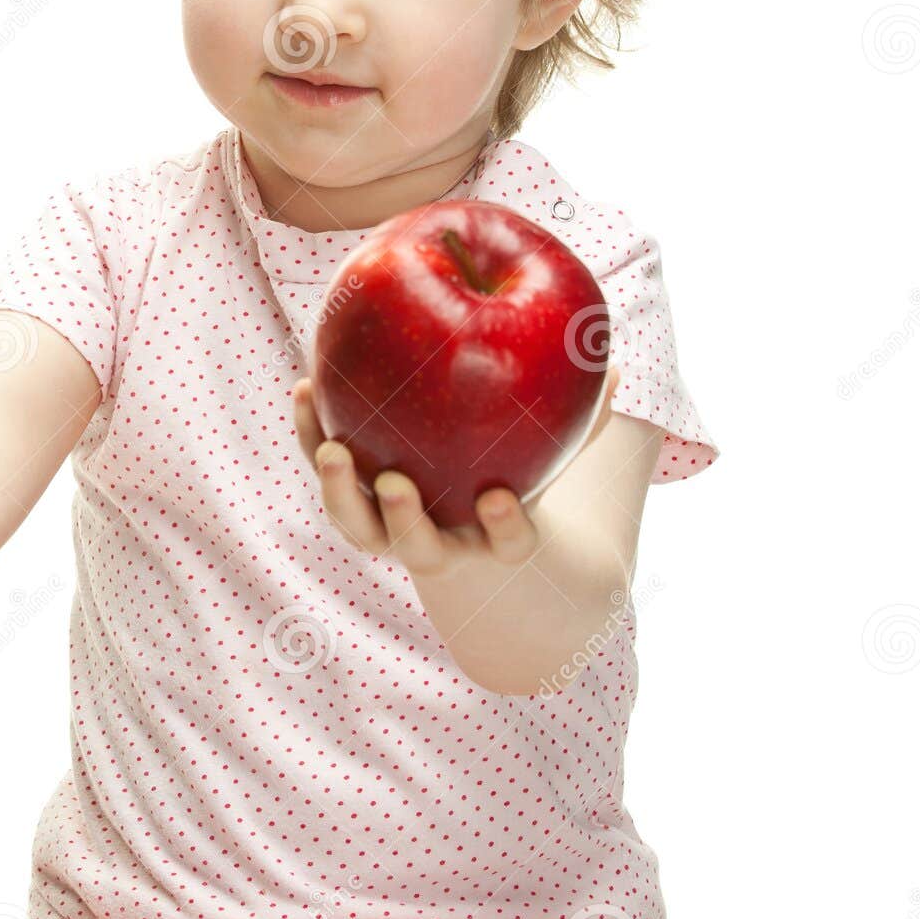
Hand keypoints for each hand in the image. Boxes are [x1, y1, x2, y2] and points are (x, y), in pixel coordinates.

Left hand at [291, 359, 620, 575]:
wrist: (467, 513)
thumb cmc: (520, 471)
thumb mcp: (553, 450)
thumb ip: (583, 419)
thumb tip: (616, 368)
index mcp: (496, 535)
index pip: (508, 544)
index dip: (504, 528)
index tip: (498, 498)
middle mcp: (439, 544)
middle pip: (417, 549)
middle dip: (404, 520)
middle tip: (392, 483)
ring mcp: (388, 529)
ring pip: (358, 528)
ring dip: (338, 492)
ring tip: (328, 448)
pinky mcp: (351, 497)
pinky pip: (327, 472)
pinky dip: (310, 434)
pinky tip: (303, 388)